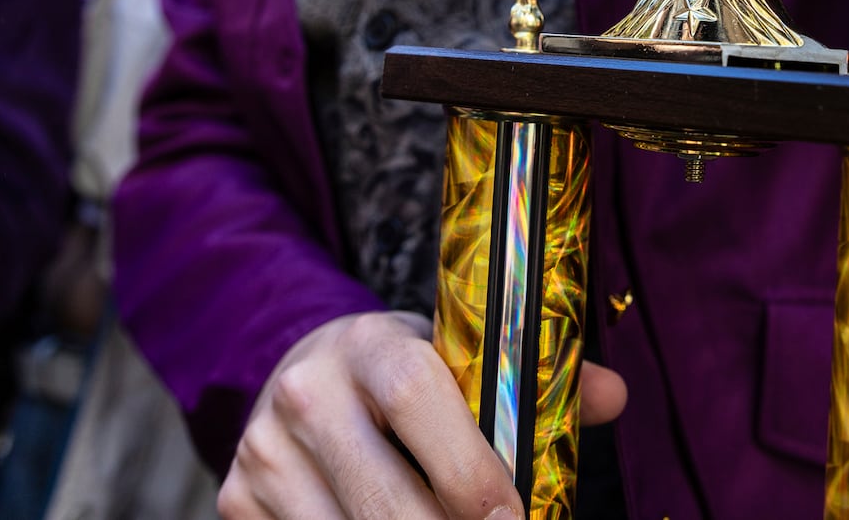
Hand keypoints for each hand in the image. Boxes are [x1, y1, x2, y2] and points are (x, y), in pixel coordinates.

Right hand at [218, 311, 626, 519]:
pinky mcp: (238, 503)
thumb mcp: (459, 357)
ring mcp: (264, 455)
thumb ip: (533, 379)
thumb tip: (610, 396)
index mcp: (368, 346)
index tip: (513, 519)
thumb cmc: (404, 374)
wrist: (301, 372)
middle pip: (383, 495)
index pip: (415, 398)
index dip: (469, 468)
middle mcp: (305, 394)